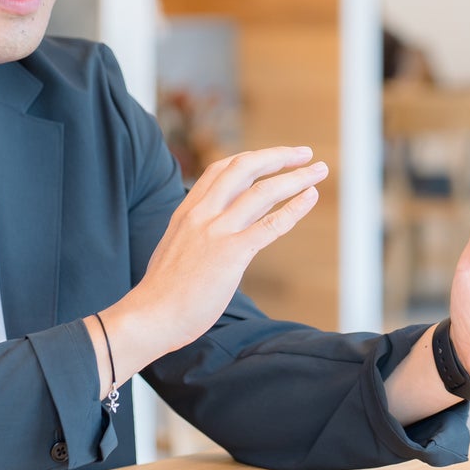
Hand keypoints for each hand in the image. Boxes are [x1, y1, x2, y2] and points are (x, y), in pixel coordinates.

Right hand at [103, 146, 324, 378]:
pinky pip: (270, 225)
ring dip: (295, 178)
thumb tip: (218, 230)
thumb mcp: (176, 247)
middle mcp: (202, 214)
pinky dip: (294, 208)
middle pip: (244, 168)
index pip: (221, 169)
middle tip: (304, 153)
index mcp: (188, 211)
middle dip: (278, 157)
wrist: (150, 316)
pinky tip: (310, 198)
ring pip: (263, 192)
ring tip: (319, 171)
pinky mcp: (231, 254)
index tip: (272, 158)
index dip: (251, 159)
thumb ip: (197, 232)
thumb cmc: (163, 292)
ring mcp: (217, 232)